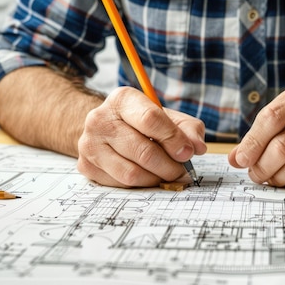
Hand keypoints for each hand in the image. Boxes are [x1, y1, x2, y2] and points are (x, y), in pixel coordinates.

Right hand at [77, 87, 206, 186]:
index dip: (174, 140)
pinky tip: (145, 175)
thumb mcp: (167, 117)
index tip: (188, 152)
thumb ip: (188, 129)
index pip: (151, 120)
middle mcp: (100, 119)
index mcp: (122, 99)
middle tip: (181, 170)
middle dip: (169, 166)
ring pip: (132, 173)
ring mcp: (89, 144)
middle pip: (144, 152)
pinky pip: (121, 184)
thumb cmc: (141, 123)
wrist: (105, 129)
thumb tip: (198, 147)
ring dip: (156, 178)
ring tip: (165, 173)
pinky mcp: (86, 165)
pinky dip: (140, 184)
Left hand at [228, 82, 284, 191]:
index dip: (252, 143)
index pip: (271, 118)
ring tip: (272, 178)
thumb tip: (235, 159)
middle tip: (255, 174)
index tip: (241, 160)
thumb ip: (257, 136)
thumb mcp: (283, 120)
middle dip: (262, 166)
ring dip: (277, 179)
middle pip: (282, 146)